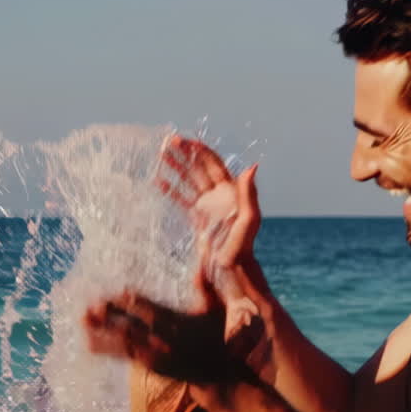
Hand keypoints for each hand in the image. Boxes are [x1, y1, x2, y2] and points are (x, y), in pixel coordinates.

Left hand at [82, 273, 245, 384]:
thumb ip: (207, 290)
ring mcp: (153, 354)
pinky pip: (122, 355)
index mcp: (176, 323)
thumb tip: (199, 268)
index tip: (118, 294)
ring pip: (122, 342)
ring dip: (100, 331)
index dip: (132, 303)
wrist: (216, 376)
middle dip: (110, 316)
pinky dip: (105, 347)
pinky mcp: (148, 365)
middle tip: (91, 306)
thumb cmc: (217, 338)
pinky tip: (88, 341)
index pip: (149, 310)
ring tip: (83, 320)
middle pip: (131, 326)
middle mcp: (162, 339)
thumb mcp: (217, 312)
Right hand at [159, 136, 260, 270]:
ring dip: (177, 167)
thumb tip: (252, 166)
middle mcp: (219, 196)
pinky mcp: (199, 218)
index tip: (184, 141)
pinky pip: (183, 199)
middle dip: (185, 154)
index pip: (213, 164)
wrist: (232, 271)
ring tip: (161, 155)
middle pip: (199, 168)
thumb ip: (249, 194)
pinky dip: (171, 189)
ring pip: (190, 180)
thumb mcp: (248, 220)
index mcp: (230, 192)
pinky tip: (158, 181)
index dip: (199, 151)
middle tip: (168, 141)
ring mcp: (208, 206)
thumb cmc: (242, 248)